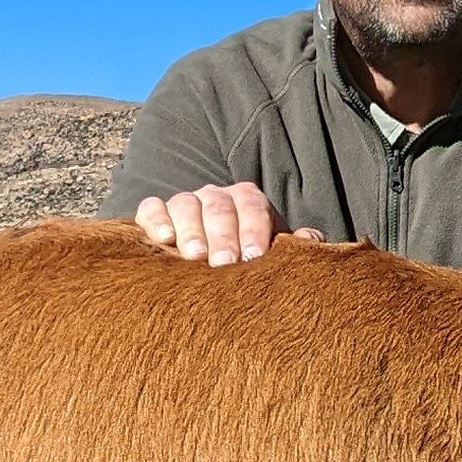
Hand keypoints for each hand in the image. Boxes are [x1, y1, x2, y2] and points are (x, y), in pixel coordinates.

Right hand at [133, 183, 320, 263]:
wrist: (210, 264)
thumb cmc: (248, 261)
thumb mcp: (273, 254)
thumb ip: (294, 247)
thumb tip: (310, 241)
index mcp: (248, 201)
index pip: (254, 207)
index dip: (254, 230)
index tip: (254, 257)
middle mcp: (216, 197)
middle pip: (219, 208)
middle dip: (223, 236)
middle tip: (225, 264)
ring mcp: (184, 203)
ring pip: (185, 205)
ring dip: (190, 229)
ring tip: (194, 256)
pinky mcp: (155, 214)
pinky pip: (151, 208)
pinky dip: (155, 220)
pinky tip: (164, 240)